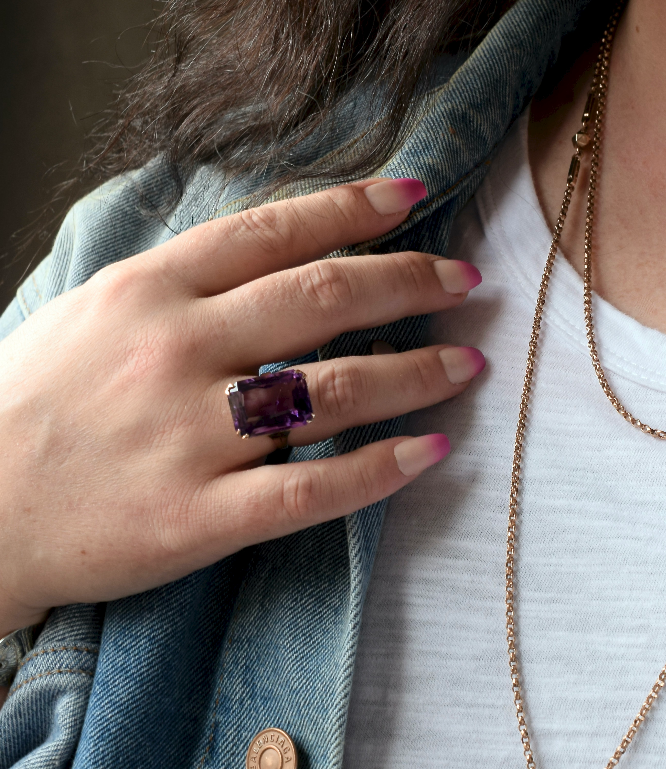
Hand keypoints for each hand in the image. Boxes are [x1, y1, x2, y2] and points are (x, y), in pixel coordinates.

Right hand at [0, 178, 483, 635]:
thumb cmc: (34, 405)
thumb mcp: (96, 313)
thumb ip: (185, 286)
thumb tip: (278, 261)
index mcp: (152, 292)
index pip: (274, 233)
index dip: (354, 210)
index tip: (414, 199)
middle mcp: (179, 353)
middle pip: (324, 300)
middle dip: (411, 282)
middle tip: (467, 283)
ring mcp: (192, 437)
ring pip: (334, 391)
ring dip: (417, 372)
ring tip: (467, 364)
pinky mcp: (199, 516)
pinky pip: (311, 492)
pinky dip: (380, 471)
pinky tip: (431, 452)